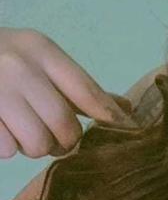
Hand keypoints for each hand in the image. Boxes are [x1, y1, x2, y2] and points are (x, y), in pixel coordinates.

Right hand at [0, 27, 137, 158]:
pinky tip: (3, 132)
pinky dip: (8, 148)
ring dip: (37, 148)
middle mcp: (18, 66)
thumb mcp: (39, 60)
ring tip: (29, 136)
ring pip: (36, 142)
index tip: (124, 128)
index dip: (108, 115)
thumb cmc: (2, 59)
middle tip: (60, 141)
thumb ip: (78, 86)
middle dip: (67, 141)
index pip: (86, 90)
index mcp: (40, 50)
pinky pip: (5, 149)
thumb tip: (125, 110)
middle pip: (64, 123)